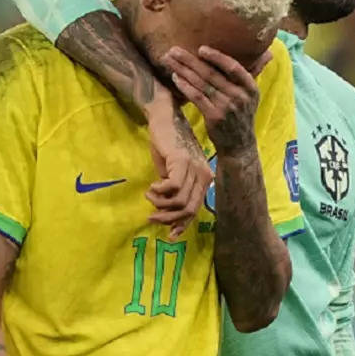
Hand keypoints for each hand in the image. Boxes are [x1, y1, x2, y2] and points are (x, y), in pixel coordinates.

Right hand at [145, 112, 212, 238]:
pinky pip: (173, 186)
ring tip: (149, 195)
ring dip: (160, 203)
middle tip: (152, 216)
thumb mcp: (171, 175)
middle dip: (169, 218)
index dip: (182, 225)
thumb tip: (167, 219)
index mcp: (204, 180)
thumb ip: (173, 195)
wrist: (165, 120)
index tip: (169, 235)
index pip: (195, 210)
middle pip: (188, 209)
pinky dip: (160, 191)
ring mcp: (195, 168)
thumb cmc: (167, 148)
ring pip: (180, 200)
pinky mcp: (182, 160)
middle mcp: (204, 176)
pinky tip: (153, 186)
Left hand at [164, 46, 271, 155]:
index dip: (217, 57)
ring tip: (169, 60)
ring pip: (201, 83)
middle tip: (174, 50)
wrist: (239, 145)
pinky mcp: (214, 116)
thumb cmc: (241, 116)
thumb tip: (265, 52)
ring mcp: (227, 107)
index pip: (234, 67)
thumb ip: (248, 76)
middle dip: (190, 60)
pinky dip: (185, 86)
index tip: (201, 49)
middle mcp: (240, 96)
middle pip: (211, 73)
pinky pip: (197, 97)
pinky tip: (175, 78)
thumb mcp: (250, 97)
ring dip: (182, 70)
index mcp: (251, 88)